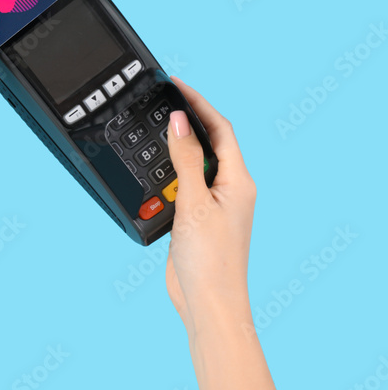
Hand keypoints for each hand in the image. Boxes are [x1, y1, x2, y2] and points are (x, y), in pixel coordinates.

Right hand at [164, 77, 256, 331]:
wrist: (208, 304)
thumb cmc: (211, 261)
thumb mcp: (194, 202)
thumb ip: (186, 159)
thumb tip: (180, 120)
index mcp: (238, 181)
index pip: (220, 129)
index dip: (199, 103)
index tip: (176, 85)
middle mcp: (229, 189)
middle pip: (207, 142)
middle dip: (185, 121)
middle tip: (159, 101)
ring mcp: (213, 204)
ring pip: (190, 164)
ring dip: (171, 152)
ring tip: (150, 134)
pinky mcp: (196, 219)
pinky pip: (181, 186)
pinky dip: (165, 177)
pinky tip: (150, 175)